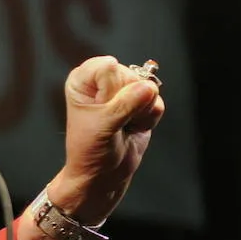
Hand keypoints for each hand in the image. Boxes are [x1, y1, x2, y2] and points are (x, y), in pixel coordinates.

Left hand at [50, 55, 165, 223]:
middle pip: (132, 75)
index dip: (110, 90)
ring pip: (149, 88)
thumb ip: (124, 105)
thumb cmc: (90, 151)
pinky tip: (133, 127)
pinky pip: (157, 102)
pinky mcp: (142, 102)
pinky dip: (148, 119)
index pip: (108, 66)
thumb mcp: (102, 126)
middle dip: (128, 102)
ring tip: (123, 125)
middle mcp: (103, 80)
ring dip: (140, 112)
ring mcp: (125, 90)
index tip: (101, 109)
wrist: (102, 173)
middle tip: (114, 121)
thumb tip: (147, 88)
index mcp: (83, 80)